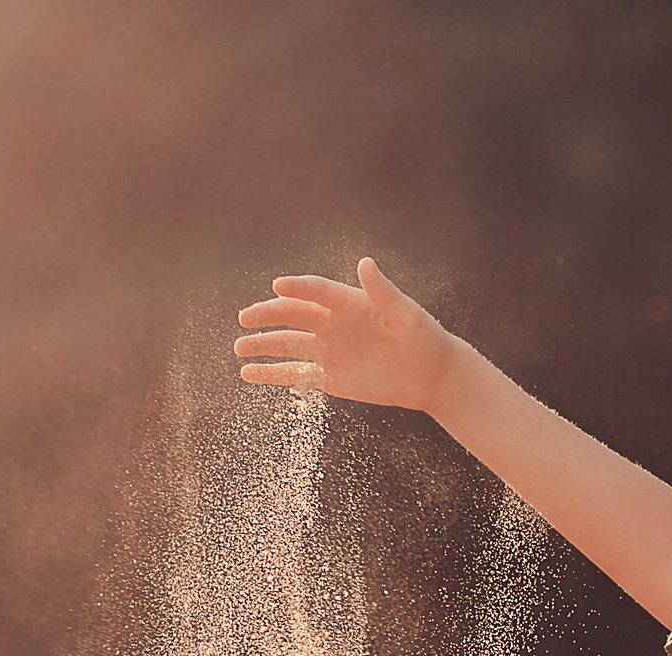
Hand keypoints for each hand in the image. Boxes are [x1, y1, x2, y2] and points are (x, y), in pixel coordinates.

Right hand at [234, 258, 459, 413]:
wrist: (432, 375)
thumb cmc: (424, 339)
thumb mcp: (407, 314)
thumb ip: (383, 291)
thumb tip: (365, 263)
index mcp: (349, 302)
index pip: (316, 291)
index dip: (298, 288)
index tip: (278, 286)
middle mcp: (333, 323)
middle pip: (293, 315)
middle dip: (267, 316)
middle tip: (245, 318)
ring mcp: (329, 350)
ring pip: (288, 345)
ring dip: (263, 345)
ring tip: (239, 346)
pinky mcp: (330, 378)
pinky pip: (295, 374)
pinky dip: (271, 375)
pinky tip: (248, 373)